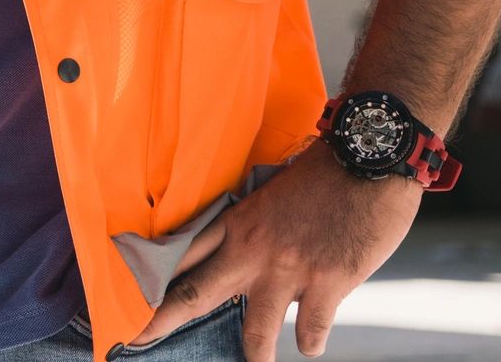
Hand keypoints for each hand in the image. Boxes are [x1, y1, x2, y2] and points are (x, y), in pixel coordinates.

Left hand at [131, 144, 420, 360]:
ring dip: (255, 354)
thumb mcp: (272, 195)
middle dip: (164, 320)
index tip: (132, 292)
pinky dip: (312, 341)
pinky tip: (312, 343)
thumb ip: (253, 226)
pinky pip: (310, 330)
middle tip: (143, 338)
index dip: (153, 279)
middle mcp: (252, 248)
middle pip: (195, 292)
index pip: (182, 255)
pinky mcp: (327, 283)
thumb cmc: (324, 173)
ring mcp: (287, 269)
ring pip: (255, 329)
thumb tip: (240, 251)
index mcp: (236, 221)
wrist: (367, 158)